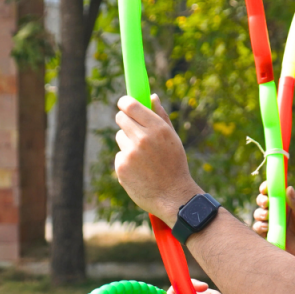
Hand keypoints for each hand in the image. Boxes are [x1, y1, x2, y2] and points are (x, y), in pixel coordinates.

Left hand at [114, 95, 202, 223]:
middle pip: (120, 118)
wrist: (174, 197)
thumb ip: (161, 116)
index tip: (124, 103)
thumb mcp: (173, 139)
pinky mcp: (121, 167)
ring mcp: (130, 153)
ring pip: (120, 137)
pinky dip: (126, 161)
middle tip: (132, 129)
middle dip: (125, 121)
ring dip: (127, 143)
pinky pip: (119, 155)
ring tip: (143, 157)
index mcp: (158, 128)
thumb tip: (151, 96)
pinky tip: (139, 171)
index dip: (124, 102)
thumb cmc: (175, 165)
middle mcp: (143, 138)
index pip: (131, 105)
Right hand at [253, 181, 294, 261]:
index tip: (265, 187)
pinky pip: (258, 229)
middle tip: (266, 203)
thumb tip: (288, 188)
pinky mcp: (270, 236)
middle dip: (261, 200)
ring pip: (259, 214)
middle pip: (263, 202)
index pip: (275, 192)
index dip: (267, 188)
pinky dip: (259, 226)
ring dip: (260, 213)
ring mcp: (273, 224)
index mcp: (288, 204)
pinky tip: (267, 227)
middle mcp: (278, 212)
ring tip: (267, 216)